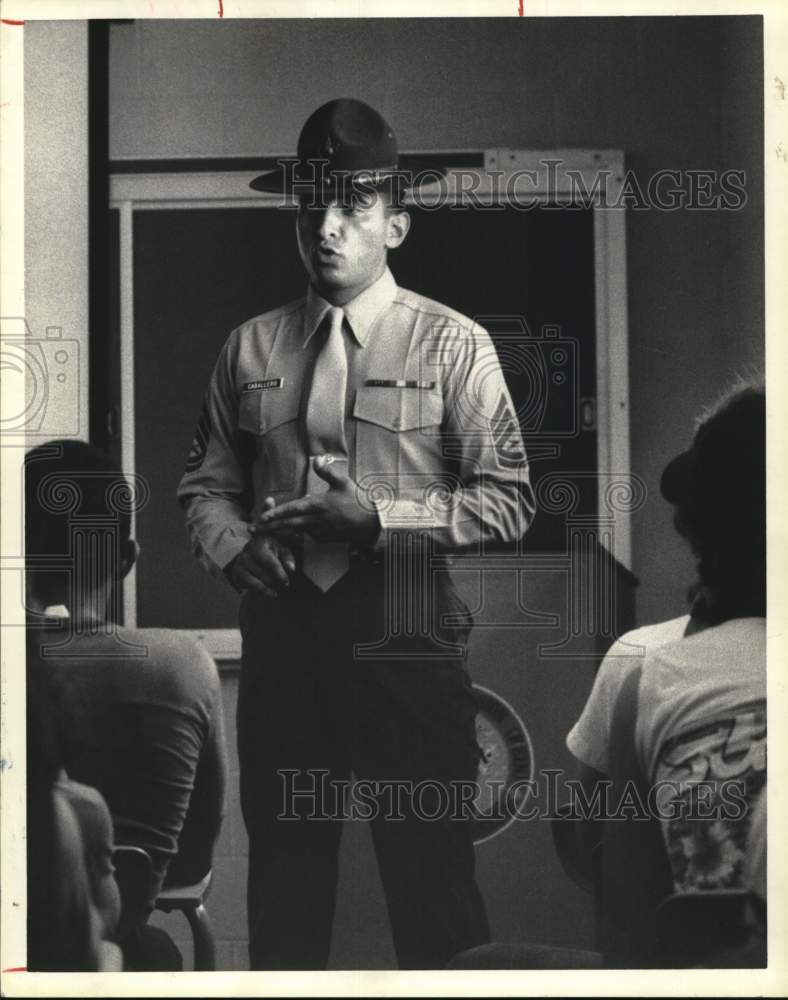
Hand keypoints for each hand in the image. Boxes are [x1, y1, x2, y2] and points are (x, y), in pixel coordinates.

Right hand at [225, 498, 295, 596]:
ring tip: (278, 588)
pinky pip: (251, 586)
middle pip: (263, 573)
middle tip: (285, 585)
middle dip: (276, 581)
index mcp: (259, 543)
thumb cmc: (270, 550)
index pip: (270, 562)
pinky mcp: (237, 573)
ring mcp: (241, 562)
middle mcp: (247, 551)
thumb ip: (287, 558)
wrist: (250, 553)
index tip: (286, 581)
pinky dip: (262, 591)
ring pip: (258, 581)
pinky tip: (271, 593)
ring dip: (270, 587)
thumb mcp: (281, 549)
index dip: (279, 574)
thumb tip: (291, 569)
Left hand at [254, 456, 380, 545]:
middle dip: (270, 527)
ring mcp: (320, 532)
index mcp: (318, 505)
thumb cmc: (357, 501)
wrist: (371, 523)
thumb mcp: (343, 482)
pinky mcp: (325, 539)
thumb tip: (316, 459)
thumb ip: (327, 471)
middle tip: (255, 530)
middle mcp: (316, 520)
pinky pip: (307, 537)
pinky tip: (290, 534)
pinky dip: (297, 536)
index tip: (263, 517)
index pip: (292, 510)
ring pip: (296, 533)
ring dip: (280, 533)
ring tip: (266, 533)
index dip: (276, 514)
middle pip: (288, 525)